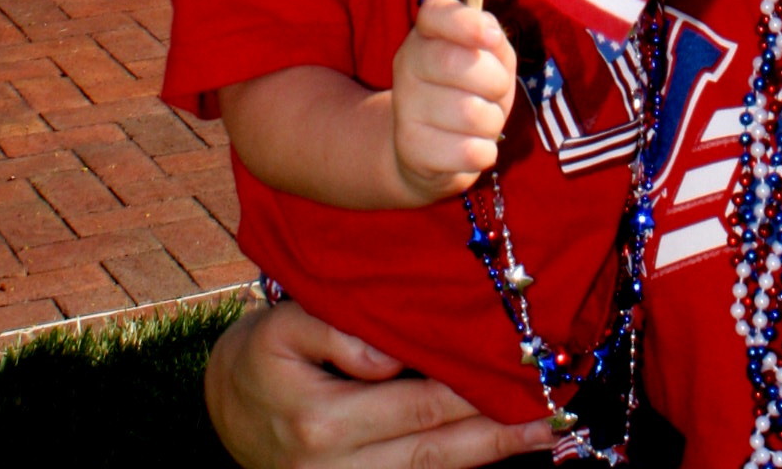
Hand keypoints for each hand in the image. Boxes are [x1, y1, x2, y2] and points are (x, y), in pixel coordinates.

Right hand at [203, 300, 550, 468]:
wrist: (226, 410)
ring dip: (491, 454)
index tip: (523, 371)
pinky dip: (461, 468)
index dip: (473, 390)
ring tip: (546, 434)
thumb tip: (389, 358)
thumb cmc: (263, 358)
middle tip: (555, 411)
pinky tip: (500, 448)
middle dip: (499, 430)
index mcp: (324, 418)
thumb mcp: (283, 327)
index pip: (418, 404)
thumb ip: (335, 331)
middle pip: (435, 447)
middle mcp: (338, 464)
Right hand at [390, 0, 515, 201]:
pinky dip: (485, 152)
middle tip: (496, 91)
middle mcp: (407, 64)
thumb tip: (490, 34)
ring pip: (469, 113)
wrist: (431, 148)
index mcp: (426, 32)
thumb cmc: (470, 91)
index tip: (493, 37)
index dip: (466, 22)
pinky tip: (473, 147)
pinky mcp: (411, 149)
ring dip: (492, 121)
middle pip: (454, 62)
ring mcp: (404, 108)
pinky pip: (467, 152)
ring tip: (482, 122)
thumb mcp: (489, 58)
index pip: (434, 13)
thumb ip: (494, 40)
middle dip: (494, 81)